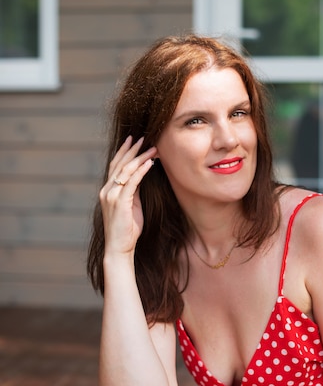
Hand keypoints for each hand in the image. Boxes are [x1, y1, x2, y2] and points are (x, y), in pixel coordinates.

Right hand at [99, 136, 156, 255]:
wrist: (119, 247)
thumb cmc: (126, 229)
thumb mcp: (130, 205)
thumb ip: (133, 191)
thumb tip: (141, 176)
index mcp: (107, 191)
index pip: (115, 166)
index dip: (123, 152)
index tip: (133, 140)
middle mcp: (107, 190)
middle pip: (119, 164)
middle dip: (132, 149)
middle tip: (143, 138)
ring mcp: (112, 195)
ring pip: (126, 170)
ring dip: (140, 157)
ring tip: (152, 148)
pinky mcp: (120, 201)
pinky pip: (132, 181)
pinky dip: (141, 170)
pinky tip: (150, 163)